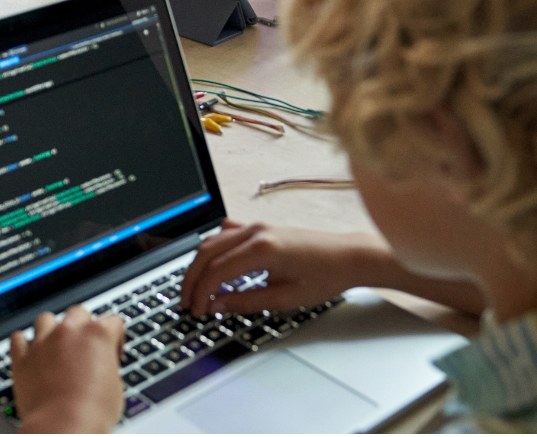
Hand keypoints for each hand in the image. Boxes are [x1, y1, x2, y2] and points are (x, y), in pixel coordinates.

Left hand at [11, 306, 124, 433]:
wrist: (64, 427)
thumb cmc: (92, 413)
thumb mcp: (115, 385)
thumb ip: (106, 364)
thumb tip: (101, 365)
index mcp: (97, 335)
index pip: (112, 321)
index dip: (115, 338)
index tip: (111, 353)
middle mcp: (69, 332)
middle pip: (78, 312)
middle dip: (82, 327)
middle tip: (83, 348)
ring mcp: (43, 342)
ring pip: (46, 319)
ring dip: (52, 330)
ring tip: (55, 348)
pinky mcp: (22, 357)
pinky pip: (18, 338)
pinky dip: (24, 344)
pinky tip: (31, 354)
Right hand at [180, 221, 371, 316]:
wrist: (349, 257)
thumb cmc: (325, 277)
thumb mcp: (286, 298)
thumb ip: (246, 301)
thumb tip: (217, 306)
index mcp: (262, 249)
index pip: (216, 270)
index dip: (201, 292)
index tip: (196, 310)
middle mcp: (255, 232)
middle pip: (207, 252)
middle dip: (192, 279)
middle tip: (187, 302)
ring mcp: (256, 226)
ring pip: (212, 241)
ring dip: (200, 265)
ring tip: (196, 289)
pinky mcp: (260, 228)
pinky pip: (226, 234)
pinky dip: (213, 250)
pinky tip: (212, 265)